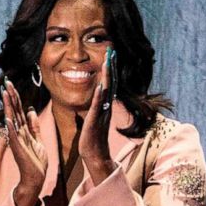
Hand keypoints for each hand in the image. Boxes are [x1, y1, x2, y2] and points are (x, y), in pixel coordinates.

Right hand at [2, 79, 47, 193]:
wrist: (36, 178)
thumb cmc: (36, 161)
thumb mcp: (38, 140)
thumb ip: (34, 126)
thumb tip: (31, 110)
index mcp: (23, 130)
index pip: (18, 109)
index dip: (16, 97)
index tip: (11, 84)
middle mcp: (18, 133)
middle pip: (14, 111)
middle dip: (11, 96)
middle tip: (6, 82)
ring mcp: (17, 140)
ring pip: (12, 120)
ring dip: (9, 107)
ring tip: (5, 94)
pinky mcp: (18, 149)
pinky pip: (14, 136)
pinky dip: (11, 128)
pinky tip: (8, 118)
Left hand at [77, 48, 115, 183]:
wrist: (95, 154)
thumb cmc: (92, 137)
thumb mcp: (93, 117)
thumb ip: (94, 106)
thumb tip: (94, 96)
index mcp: (104, 105)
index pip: (109, 83)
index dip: (110, 68)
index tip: (111, 54)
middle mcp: (106, 107)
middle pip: (111, 83)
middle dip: (111, 66)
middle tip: (112, 51)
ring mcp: (101, 113)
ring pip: (106, 91)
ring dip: (107, 76)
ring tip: (108, 62)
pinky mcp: (95, 121)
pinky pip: (97, 106)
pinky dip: (99, 96)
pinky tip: (99, 86)